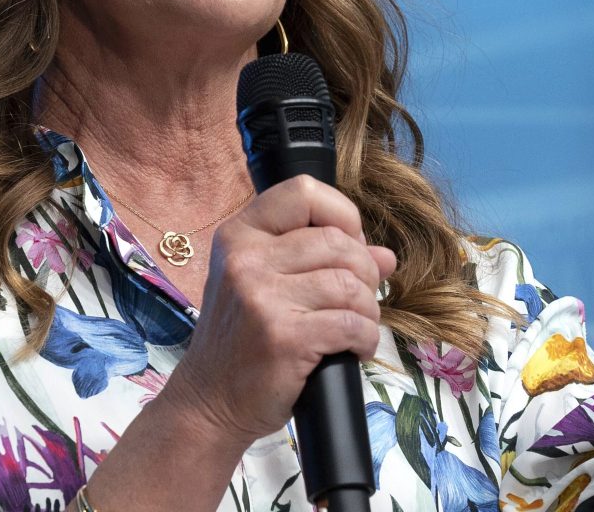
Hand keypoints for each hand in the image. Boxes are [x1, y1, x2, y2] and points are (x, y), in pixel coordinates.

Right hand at [167, 175, 396, 446]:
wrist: (208, 402)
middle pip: (337, 241)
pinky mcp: (283, 337)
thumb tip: (385, 255)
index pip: (303, 192)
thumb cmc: (242, 341)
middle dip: (363, 273)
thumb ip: (322, 261)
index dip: (341, 214)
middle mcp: (245, 259)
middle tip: (357, 300)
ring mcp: (261, 297)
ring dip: (367, 309)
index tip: (349, 245)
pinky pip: (351, 324)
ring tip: (356, 327)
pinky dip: (365, 338)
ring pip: (349, 284)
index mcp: (240, 235)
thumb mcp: (267, 286)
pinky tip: (353, 349)